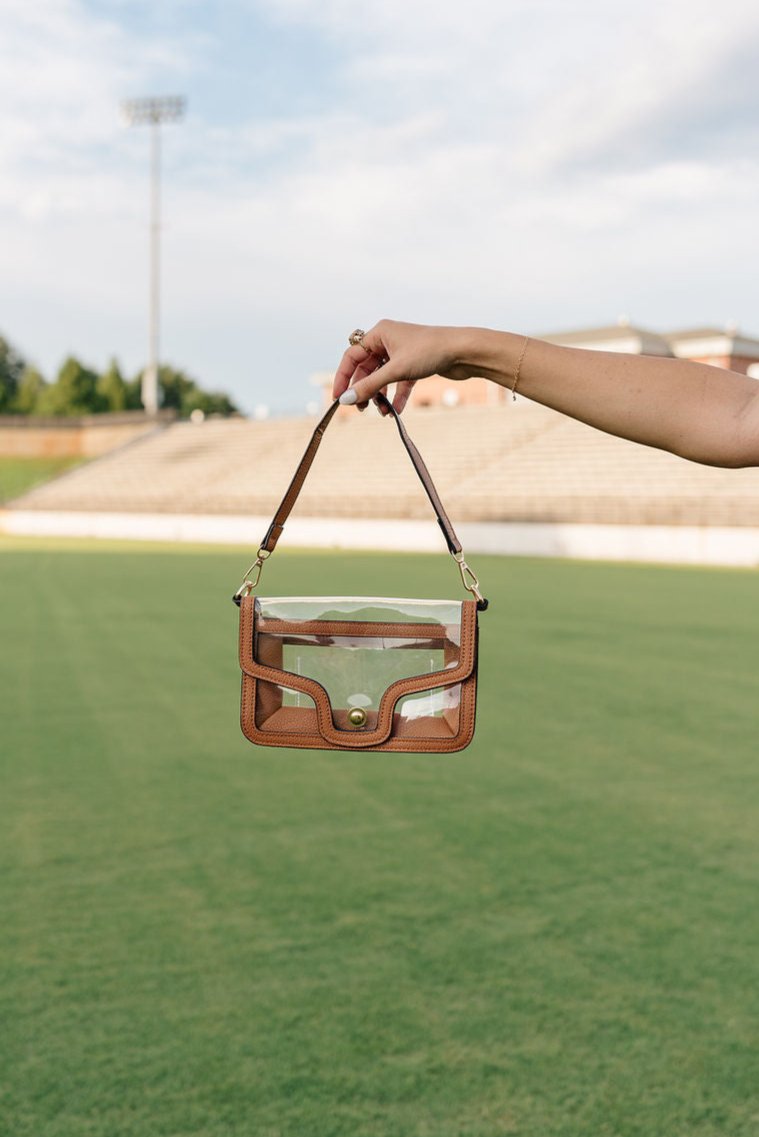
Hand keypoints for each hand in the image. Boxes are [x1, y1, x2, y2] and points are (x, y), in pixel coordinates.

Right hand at [332, 320, 471, 413]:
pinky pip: (399, 382)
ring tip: (382, 412)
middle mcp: (389, 340)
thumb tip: (345, 400)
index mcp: (380, 333)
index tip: (338, 398)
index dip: (343, 378)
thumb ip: (369, 386)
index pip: (352, 356)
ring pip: (383, 376)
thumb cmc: (431, 352)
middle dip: (364, 390)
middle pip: (366, 368)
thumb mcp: (396, 370)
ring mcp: (402, 352)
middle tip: (361, 409)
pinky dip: (396, 395)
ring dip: (380, 395)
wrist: (465, 351)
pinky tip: (396, 410)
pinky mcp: (415, 364)